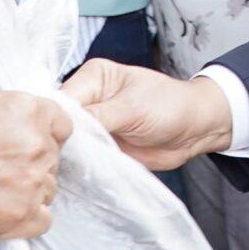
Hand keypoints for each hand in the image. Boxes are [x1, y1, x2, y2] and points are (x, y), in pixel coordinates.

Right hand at [0, 90, 71, 237]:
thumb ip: (11, 110)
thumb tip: (21, 120)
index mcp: (31, 112)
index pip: (62, 126)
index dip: (46, 135)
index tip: (30, 143)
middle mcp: (40, 145)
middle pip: (53, 159)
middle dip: (32, 163)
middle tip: (1, 168)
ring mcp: (35, 182)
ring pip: (49, 189)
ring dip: (30, 191)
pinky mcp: (25, 214)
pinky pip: (44, 220)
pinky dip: (28, 219)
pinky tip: (5, 211)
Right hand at [62, 59, 232, 170]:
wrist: (195, 129)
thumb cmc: (170, 106)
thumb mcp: (133, 108)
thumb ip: (99, 116)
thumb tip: (66, 125)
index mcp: (93, 76)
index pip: (62, 98)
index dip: (56, 119)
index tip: (53, 140)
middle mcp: (89, 98)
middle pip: (61, 120)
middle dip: (59, 138)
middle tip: (55, 159)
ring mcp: (93, 124)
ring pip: (68, 140)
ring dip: (68, 154)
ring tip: (62, 168)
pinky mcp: (100, 145)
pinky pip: (81, 156)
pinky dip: (78, 164)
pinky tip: (73, 173)